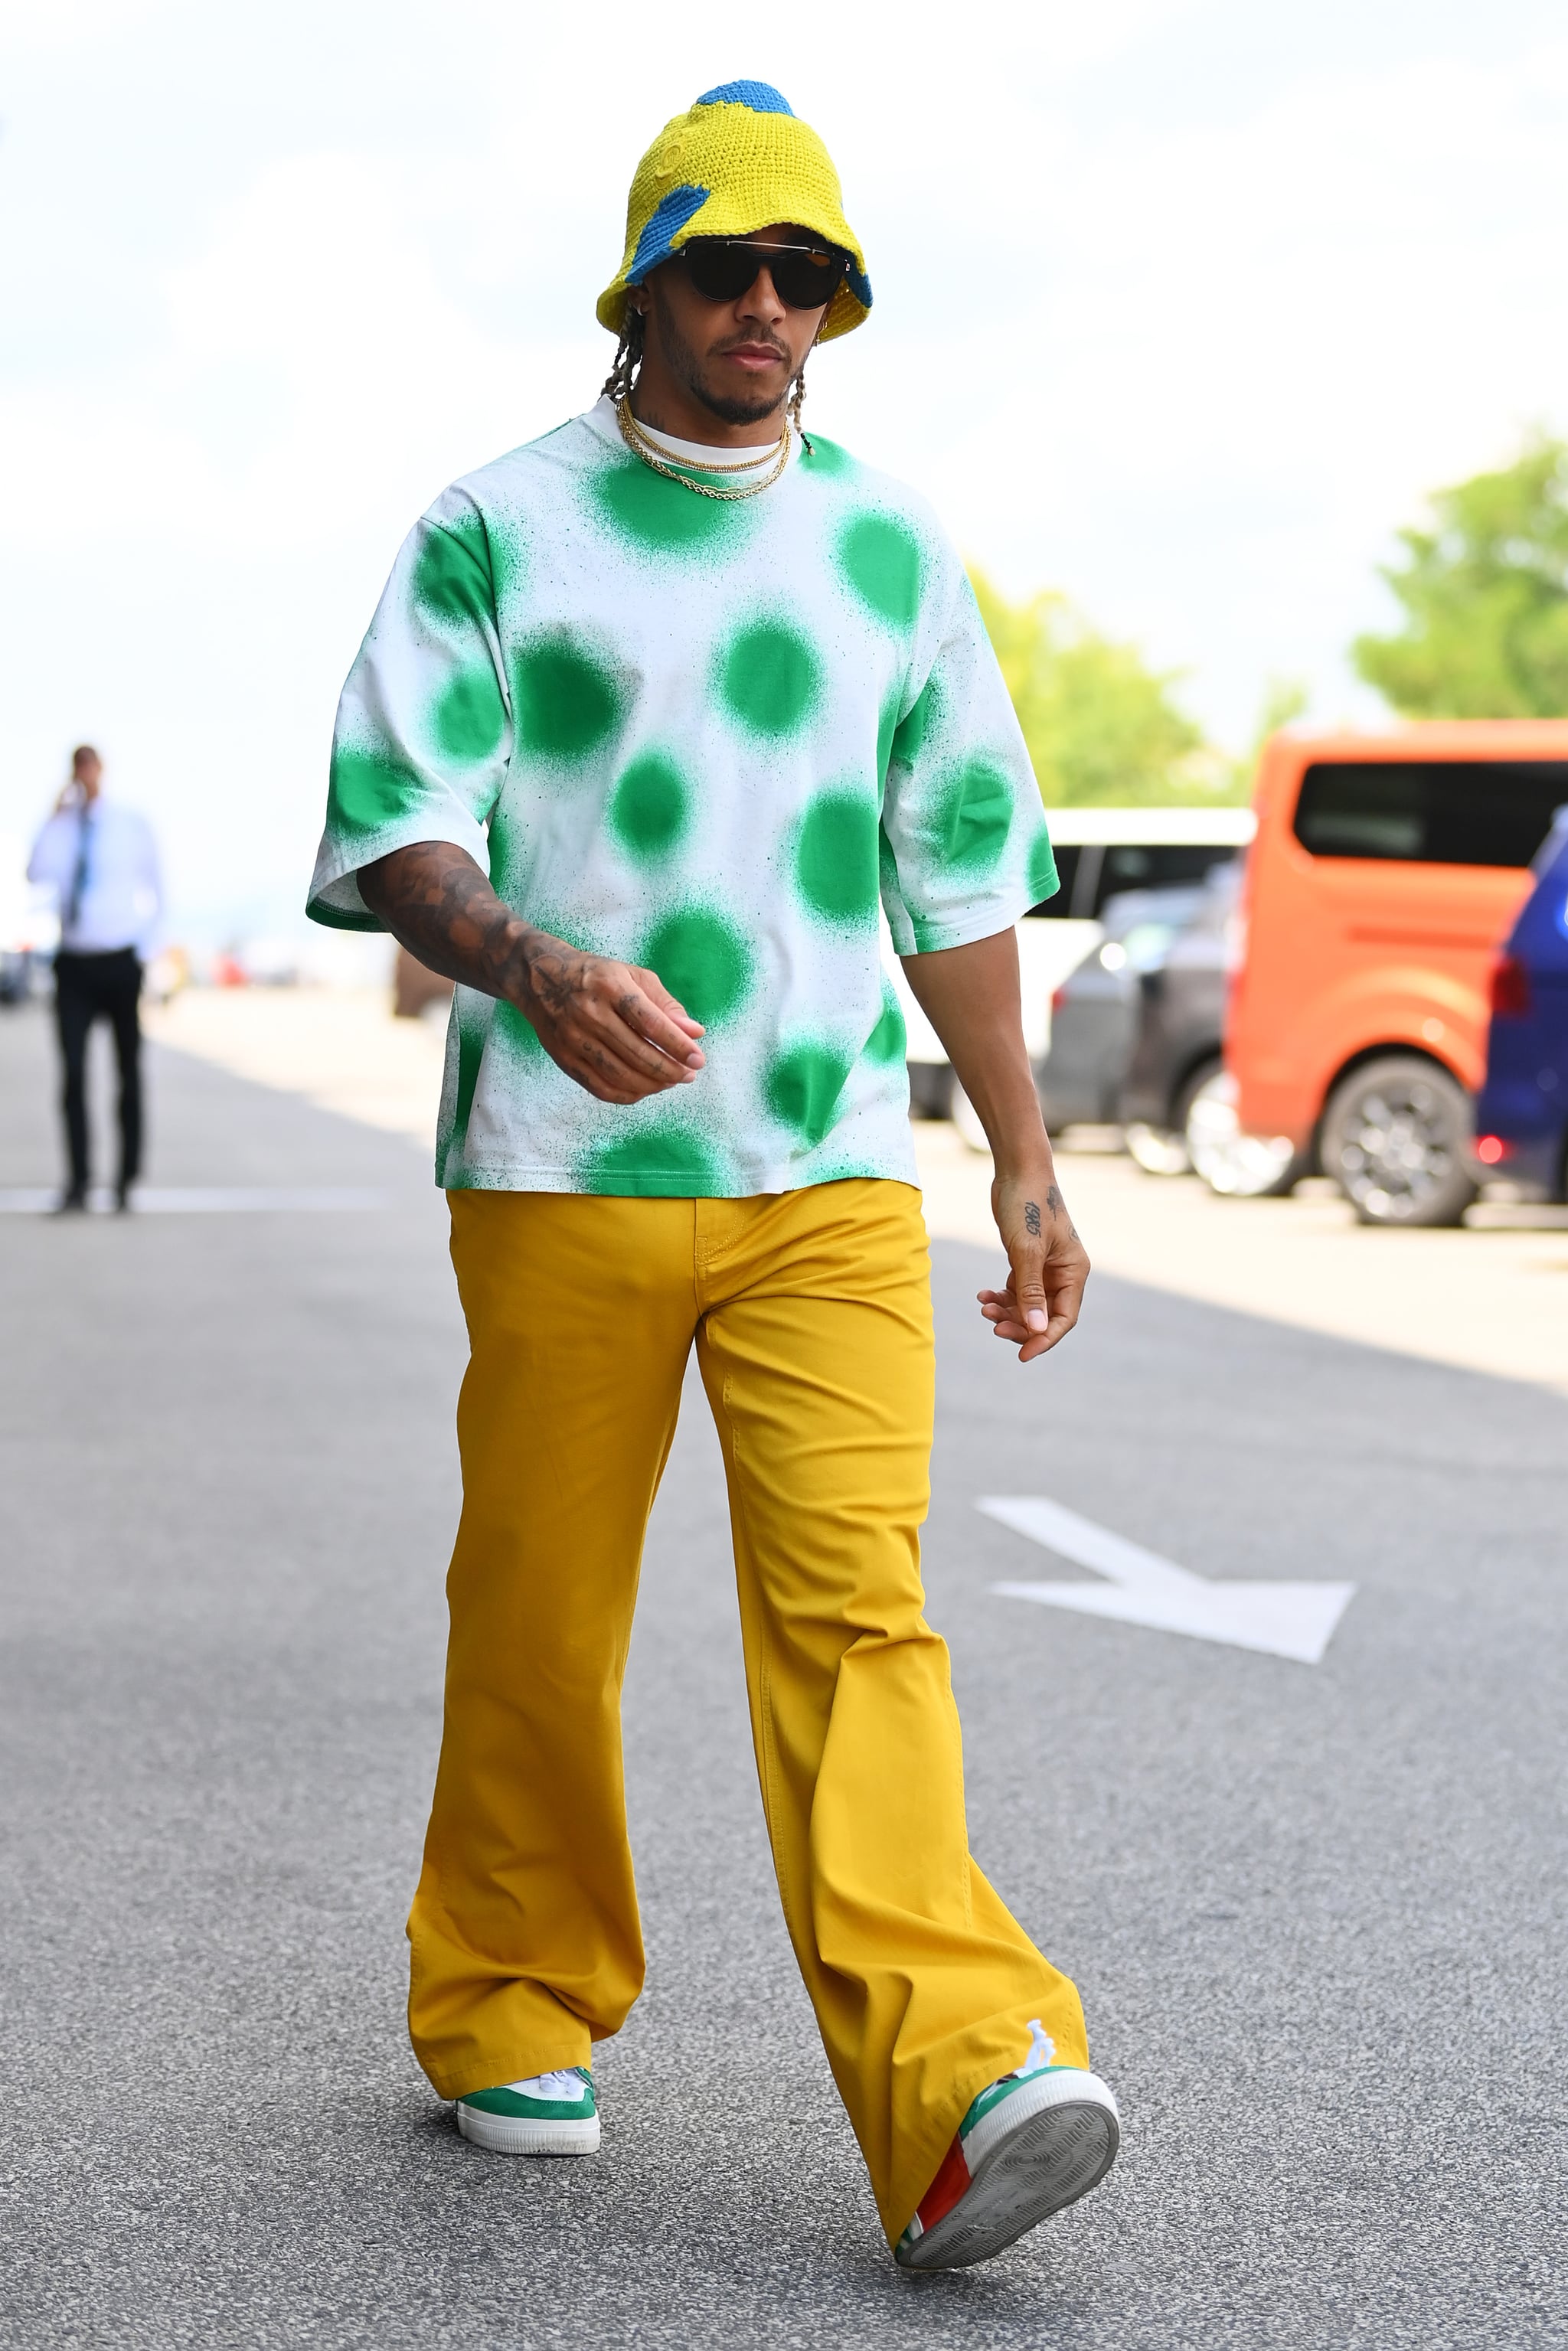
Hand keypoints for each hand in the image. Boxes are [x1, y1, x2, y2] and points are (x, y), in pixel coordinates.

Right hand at [514, 944, 704, 1104]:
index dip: (678, 1045)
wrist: (539, 978)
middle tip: (689, 1074)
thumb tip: (695, 1033)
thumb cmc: (595, 975)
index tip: (698, 1059)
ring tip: (671, 1081)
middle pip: (638, 1053)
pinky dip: (627, 1094)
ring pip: (621, 1075)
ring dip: (652, 1084)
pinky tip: (644, 1089)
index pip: (651, 1024)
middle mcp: (590, 1013)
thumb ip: (665, 1004)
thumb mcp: (632, 975)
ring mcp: (574, 1039)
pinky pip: (600, 1087)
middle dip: (670, 1069)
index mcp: (611, 986)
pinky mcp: (564, 1058)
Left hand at [977, 1173, 1089, 1362]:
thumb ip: (1031, 1292)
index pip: (1063, 1318)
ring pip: (1028, 1304)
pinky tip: (983, 1295)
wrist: (1017, 1170)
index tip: (1021, 1355)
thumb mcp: (1027, 1251)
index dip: (1044, 1339)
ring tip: (984, 1306)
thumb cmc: (1027, 1205)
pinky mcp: (1028, 1260)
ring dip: (1007, 1311)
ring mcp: (1046, 1267)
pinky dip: (1001, 1295)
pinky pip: (1017, 1289)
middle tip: (993, 1328)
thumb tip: (1038, 1330)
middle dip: (1020, 1325)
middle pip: (1045, 1315)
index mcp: (1074, 1271)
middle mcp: (1064, 1272)